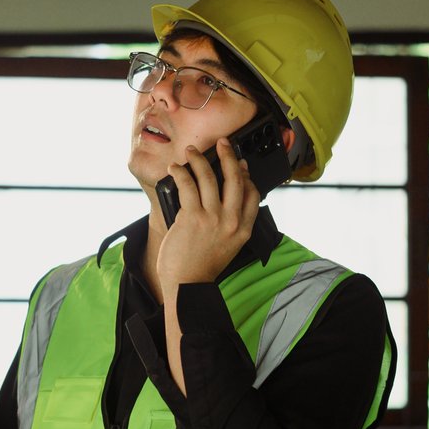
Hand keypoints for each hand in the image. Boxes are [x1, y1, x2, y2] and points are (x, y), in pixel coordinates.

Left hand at [156, 138, 260, 287]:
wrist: (187, 285)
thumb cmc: (201, 268)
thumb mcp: (226, 248)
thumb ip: (229, 226)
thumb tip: (221, 202)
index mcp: (243, 230)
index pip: (253, 195)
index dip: (247, 176)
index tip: (240, 165)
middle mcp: (231, 222)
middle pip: (235, 180)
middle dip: (229, 157)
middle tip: (223, 143)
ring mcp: (213, 218)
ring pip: (210, 178)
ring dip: (200, 160)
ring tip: (192, 151)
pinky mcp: (192, 218)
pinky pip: (188, 186)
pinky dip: (181, 173)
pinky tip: (176, 168)